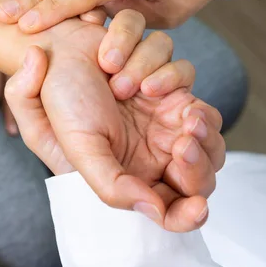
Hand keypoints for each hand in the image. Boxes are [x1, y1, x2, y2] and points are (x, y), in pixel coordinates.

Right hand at [5, 12, 224, 231]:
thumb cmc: (62, 101)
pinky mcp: (170, 79)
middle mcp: (157, 147)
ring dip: (181, 108)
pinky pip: (186, 76)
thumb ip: (113, 187)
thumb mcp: (80, 151)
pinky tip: (128, 72)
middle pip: (207, 165)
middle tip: (184, 142)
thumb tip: (153, 209)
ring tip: (146, 92)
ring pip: (209, 122)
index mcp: (136, 174)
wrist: (57, 51)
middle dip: (202, 156)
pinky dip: (161, 71)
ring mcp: (167, 113)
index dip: (189, 215)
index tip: (197, 207)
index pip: (174, 207)